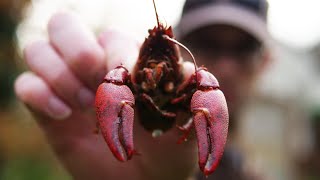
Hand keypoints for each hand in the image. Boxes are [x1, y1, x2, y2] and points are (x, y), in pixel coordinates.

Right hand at [15, 12, 196, 179]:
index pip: (112, 36)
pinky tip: (63, 116)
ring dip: (60, 75)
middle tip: (96, 85)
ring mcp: (68, 85)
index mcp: (127, 61)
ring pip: (38, 49)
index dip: (117, 54)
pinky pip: (25, 85)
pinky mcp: (47, 107)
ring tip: (84, 104)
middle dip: (78, 52)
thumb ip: (185, 95)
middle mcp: (94, 67)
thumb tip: (186, 69)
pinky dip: (39, 95)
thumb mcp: (183, 125)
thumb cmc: (166, 152)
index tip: (128, 83)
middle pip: (63, 25)